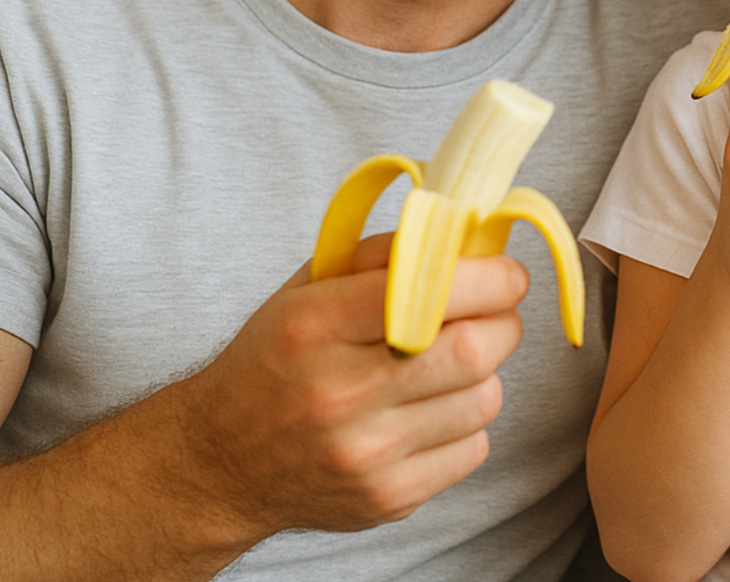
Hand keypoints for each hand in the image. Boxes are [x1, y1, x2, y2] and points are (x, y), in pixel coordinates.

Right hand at [174, 233, 528, 539]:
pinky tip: (430, 413)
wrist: (219, 463)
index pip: (432, 292)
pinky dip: (467, 424)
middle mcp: (338, 393)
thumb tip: (466, 235)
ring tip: (449, 367)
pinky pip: (474, 447)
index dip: (492, 279)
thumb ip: (385, 256)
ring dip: (484, 375)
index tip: (507, 274)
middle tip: (494, 314)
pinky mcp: (387, 498)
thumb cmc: (276, 361)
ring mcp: (365, 454)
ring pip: (483, 399)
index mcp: (314, 326)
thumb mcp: (308, 290)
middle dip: (502, 323)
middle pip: (472, 349)